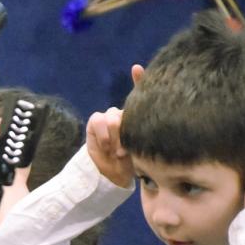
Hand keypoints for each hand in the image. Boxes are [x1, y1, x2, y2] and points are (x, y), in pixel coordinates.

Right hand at [86, 64, 144, 187]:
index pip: (140, 94)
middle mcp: (124, 113)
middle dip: (125, 131)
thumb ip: (147, 136)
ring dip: (115, 136)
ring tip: (117, 152)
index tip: (136, 68)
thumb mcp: (146, 150)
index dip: (139, 79)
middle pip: (126, 110)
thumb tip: (148, 122)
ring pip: (113, 116)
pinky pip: (99, 120)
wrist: (111, 175)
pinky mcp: (95, 121)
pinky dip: (103, 135)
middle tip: (125, 151)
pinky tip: (106, 146)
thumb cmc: (132, 162)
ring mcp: (109, 116)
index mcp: (139, 116)